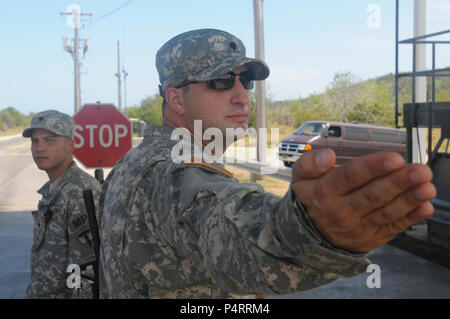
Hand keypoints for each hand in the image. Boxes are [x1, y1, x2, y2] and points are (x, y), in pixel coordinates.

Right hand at [291, 149, 435, 252]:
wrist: (310, 235)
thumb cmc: (311, 198)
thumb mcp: (300, 177)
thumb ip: (310, 162)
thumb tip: (328, 156)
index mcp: (325, 191)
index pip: (350, 177)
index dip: (373, 168)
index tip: (394, 159)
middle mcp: (342, 210)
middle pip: (372, 195)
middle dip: (398, 182)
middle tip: (419, 171)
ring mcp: (358, 226)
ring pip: (386, 212)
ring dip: (409, 199)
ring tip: (427, 187)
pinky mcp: (372, 237)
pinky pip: (393, 227)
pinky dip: (411, 218)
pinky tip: (424, 207)